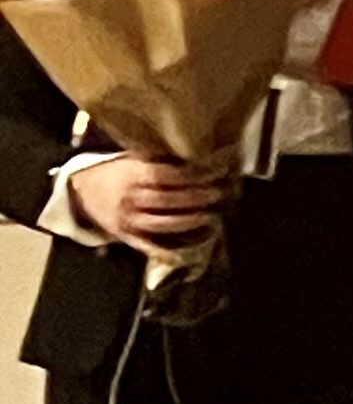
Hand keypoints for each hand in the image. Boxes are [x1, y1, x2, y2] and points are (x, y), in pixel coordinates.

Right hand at [68, 154, 223, 262]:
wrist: (81, 190)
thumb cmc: (115, 171)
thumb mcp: (131, 158)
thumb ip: (157, 159)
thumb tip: (197, 155)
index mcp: (131, 174)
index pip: (167, 175)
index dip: (193, 174)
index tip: (215, 171)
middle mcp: (129, 198)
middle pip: (168, 199)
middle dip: (197, 197)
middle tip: (219, 193)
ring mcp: (127, 220)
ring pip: (162, 224)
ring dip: (189, 221)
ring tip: (211, 215)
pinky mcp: (125, 236)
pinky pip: (149, 245)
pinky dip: (169, 248)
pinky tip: (190, 245)